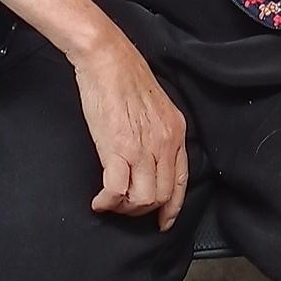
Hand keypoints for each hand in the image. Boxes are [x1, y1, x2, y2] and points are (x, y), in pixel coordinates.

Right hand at [71, 35, 189, 230]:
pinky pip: (118, 190)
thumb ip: (158, 132)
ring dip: (125, 208)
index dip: (172, 207)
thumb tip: (151, 156)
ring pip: (143, 199)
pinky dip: (108, 202)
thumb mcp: (155, 107)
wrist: (108, 59)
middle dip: (143, 211)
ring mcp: (143, 147)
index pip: (181, 180)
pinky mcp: (119, 148)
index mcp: (176, 131)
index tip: (163, 221)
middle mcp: (165, 142)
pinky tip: (99, 200)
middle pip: (163, 195)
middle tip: (124, 207)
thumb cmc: (126, 79)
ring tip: (111, 201)